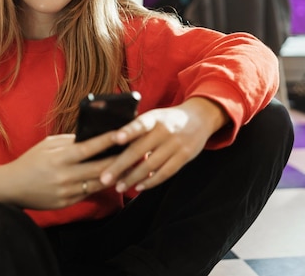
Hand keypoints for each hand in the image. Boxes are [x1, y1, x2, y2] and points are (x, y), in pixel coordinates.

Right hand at [0, 130, 122, 209]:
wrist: (12, 188)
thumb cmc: (31, 161)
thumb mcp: (47, 145)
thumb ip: (70, 141)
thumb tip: (93, 135)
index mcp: (59, 158)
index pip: (88, 148)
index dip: (107, 140)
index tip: (123, 133)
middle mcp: (64, 176)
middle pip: (99, 168)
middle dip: (119, 160)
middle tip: (137, 152)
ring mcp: (66, 192)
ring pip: (98, 183)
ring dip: (116, 175)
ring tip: (130, 166)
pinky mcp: (66, 203)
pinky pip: (89, 193)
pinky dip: (101, 185)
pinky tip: (113, 178)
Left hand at [99, 97, 227, 192]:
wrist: (200, 117)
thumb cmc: (168, 119)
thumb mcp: (155, 116)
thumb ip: (137, 128)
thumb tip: (111, 143)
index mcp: (154, 118)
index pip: (140, 124)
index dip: (128, 131)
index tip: (116, 139)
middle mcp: (165, 130)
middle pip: (139, 150)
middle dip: (120, 166)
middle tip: (105, 179)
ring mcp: (176, 144)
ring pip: (151, 165)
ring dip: (133, 178)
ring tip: (119, 187)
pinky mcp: (184, 156)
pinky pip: (165, 173)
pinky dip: (151, 181)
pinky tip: (139, 187)